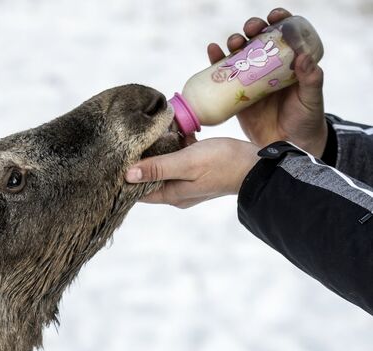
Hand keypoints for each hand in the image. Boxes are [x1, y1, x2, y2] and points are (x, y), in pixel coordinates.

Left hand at [125, 138, 259, 207]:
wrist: (258, 166)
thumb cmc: (223, 164)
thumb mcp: (186, 163)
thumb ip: (158, 168)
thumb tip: (127, 174)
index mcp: (171, 195)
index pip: (138, 190)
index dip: (126, 176)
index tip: (117, 159)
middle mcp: (177, 192)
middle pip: (150, 176)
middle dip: (142, 160)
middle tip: (132, 140)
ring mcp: (188, 181)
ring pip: (164, 165)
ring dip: (159, 150)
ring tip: (152, 132)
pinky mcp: (198, 169)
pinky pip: (179, 157)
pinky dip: (175, 145)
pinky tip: (175, 131)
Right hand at [207, 8, 326, 156]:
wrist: (287, 147)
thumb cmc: (305, 121)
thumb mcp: (311, 99)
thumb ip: (311, 80)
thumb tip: (304, 57)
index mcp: (289, 64)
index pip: (284, 36)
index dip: (279, 22)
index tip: (275, 17)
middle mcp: (268, 69)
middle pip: (257, 41)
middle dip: (252, 29)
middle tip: (251, 29)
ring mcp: (250, 81)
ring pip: (238, 55)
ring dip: (233, 42)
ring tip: (232, 42)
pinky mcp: (235, 95)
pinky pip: (222, 76)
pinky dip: (215, 61)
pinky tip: (212, 51)